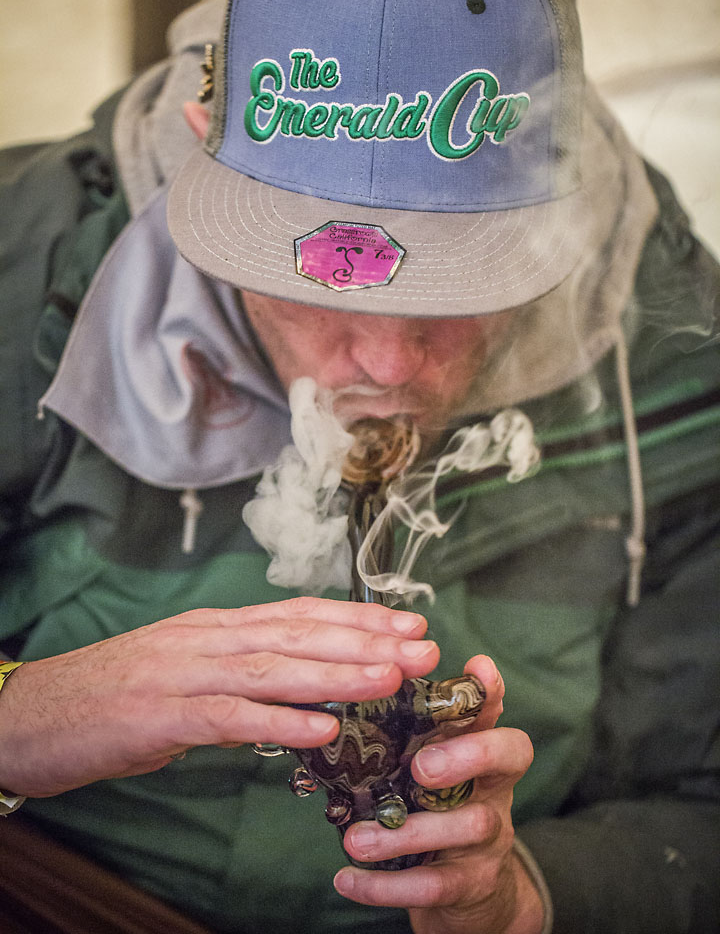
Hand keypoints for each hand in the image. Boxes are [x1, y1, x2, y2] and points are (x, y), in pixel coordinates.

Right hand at [0, 597, 437, 797]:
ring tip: (391, 679)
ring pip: (273, 667)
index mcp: (215, 628)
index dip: (358, 618)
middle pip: (298, 634)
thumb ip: (235, 676)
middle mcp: (207, 639)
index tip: (409, 624)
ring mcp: (183, 673)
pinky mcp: (160, 714)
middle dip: (366, 640)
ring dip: (337, 673)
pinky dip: (278, 722)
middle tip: (423, 648)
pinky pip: (229, 717)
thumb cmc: (111, 697)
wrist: (33, 714)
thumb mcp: (182, 674)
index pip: (299, 614)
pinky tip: (321, 728)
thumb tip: (291, 692)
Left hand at [335, 655, 542, 933]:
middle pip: (502, 761)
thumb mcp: (431, 764)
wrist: (466, 893)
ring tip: (355, 839)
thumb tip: (365, 677)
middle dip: (465, 757)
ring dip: (406, 833)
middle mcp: (494, 790)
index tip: (477, 667)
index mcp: (482, 754)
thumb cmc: (437, 808)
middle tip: (420, 766)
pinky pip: (433, 886)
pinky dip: (387, 886)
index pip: (496, 713)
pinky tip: (347, 880)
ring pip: (466, 827)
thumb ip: (413, 728)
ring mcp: (488, 839)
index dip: (491, 694)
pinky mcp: (469, 885)